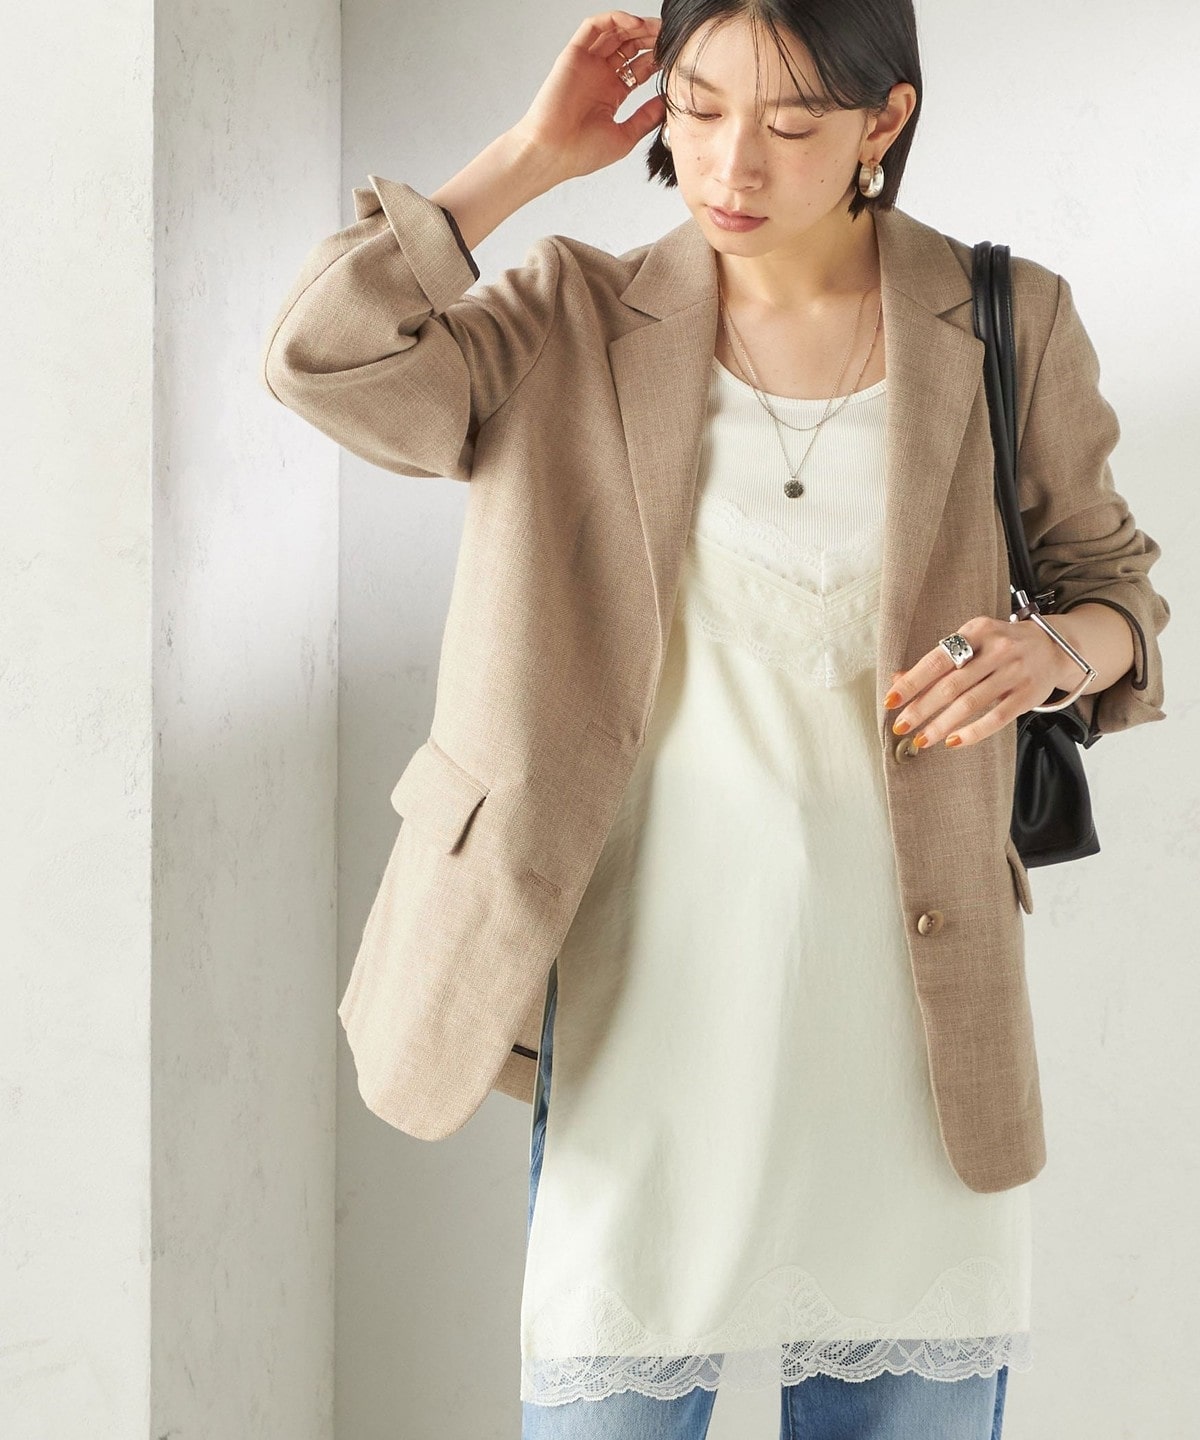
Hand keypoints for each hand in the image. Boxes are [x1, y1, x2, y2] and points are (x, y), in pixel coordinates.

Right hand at [508, 11, 665, 182]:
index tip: (675, 58)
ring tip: (657, 29)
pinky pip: (593, 26)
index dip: (658, 59)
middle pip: (630, 46)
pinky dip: (614, 19)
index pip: (639, 67)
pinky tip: (635, 24)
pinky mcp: (573, 55)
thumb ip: (647, 117)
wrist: (553, 153)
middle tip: (670, 37)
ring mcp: (587, 64)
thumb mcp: (626, 136)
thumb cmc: (581, 153)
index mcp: (612, 94)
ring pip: (614, 32)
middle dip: (652, 38)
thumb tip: (668, 103)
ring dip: (637, 26)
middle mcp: (599, 76)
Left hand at [884, 614, 1081, 749]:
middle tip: (902, 726)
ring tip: (922, 739)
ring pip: (971, 704)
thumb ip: (938, 662)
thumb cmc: (1001, 646)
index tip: (891, 700)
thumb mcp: (972, 642)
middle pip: (951, 684)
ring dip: (941, 724)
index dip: (912, 681)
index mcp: (977, 630)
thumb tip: (897, 680)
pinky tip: (953, 741)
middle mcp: (997, 649)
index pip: (937, 659)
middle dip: (922, 708)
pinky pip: (996, 718)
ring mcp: (1015, 672)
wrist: (1053, 648)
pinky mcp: (1028, 695)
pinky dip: (972, 732)